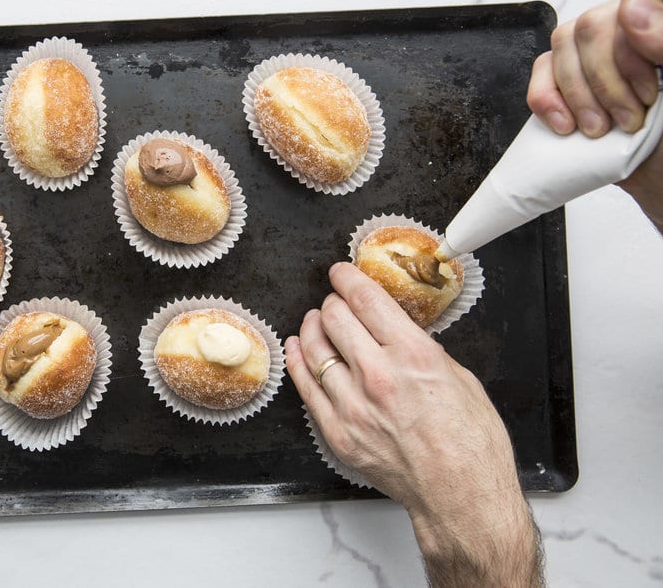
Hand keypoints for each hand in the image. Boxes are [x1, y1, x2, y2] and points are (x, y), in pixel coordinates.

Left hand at [285, 262, 541, 586]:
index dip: (348, 279)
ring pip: (314, 348)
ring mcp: (353, 406)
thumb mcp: (460, 378)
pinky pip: (306, 387)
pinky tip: (298, 350)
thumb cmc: (471, 445)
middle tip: (335, 301)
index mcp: (414, 356)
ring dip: (313, 327)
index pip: (366, 300)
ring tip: (315, 321)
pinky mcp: (338, 432)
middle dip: (333, 303)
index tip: (342, 273)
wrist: (461, 495)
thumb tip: (397, 331)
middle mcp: (379, 376)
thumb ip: (422, 350)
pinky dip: (298, 362)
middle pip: (334, 318)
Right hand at [527, 0, 662, 230]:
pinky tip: (567, 126)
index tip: (650, 92)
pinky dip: (546, 101)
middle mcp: (629, 34)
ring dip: (577, 95)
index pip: (637, 3)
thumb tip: (633, 6)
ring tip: (598, 130)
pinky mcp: (566, 82)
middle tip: (628, 120)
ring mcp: (594, 57)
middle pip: (591, 27)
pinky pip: (541, 73)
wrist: (661, 182)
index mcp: (657, 33)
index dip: (633, 46)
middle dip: (605, 82)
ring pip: (562, 46)